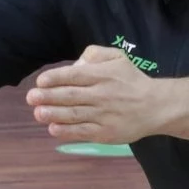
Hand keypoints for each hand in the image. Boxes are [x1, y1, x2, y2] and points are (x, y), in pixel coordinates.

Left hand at [26, 45, 162, 144]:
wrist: (156, 107)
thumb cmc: (132, 81)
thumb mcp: (118, 58)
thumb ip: (95, 55)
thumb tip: (75, 64)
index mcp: (104, 75)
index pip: (75, 76)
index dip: (55, 78)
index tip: (40, 82)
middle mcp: (103, 95)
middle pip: (71, 96)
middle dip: (49, 96)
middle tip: (31, 98)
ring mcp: (104, 115)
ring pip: (75, 115)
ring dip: (53, 114)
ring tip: (37, 113)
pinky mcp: (106, 133)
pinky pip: (83, 132)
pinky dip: (67, 131)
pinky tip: (53, 128)